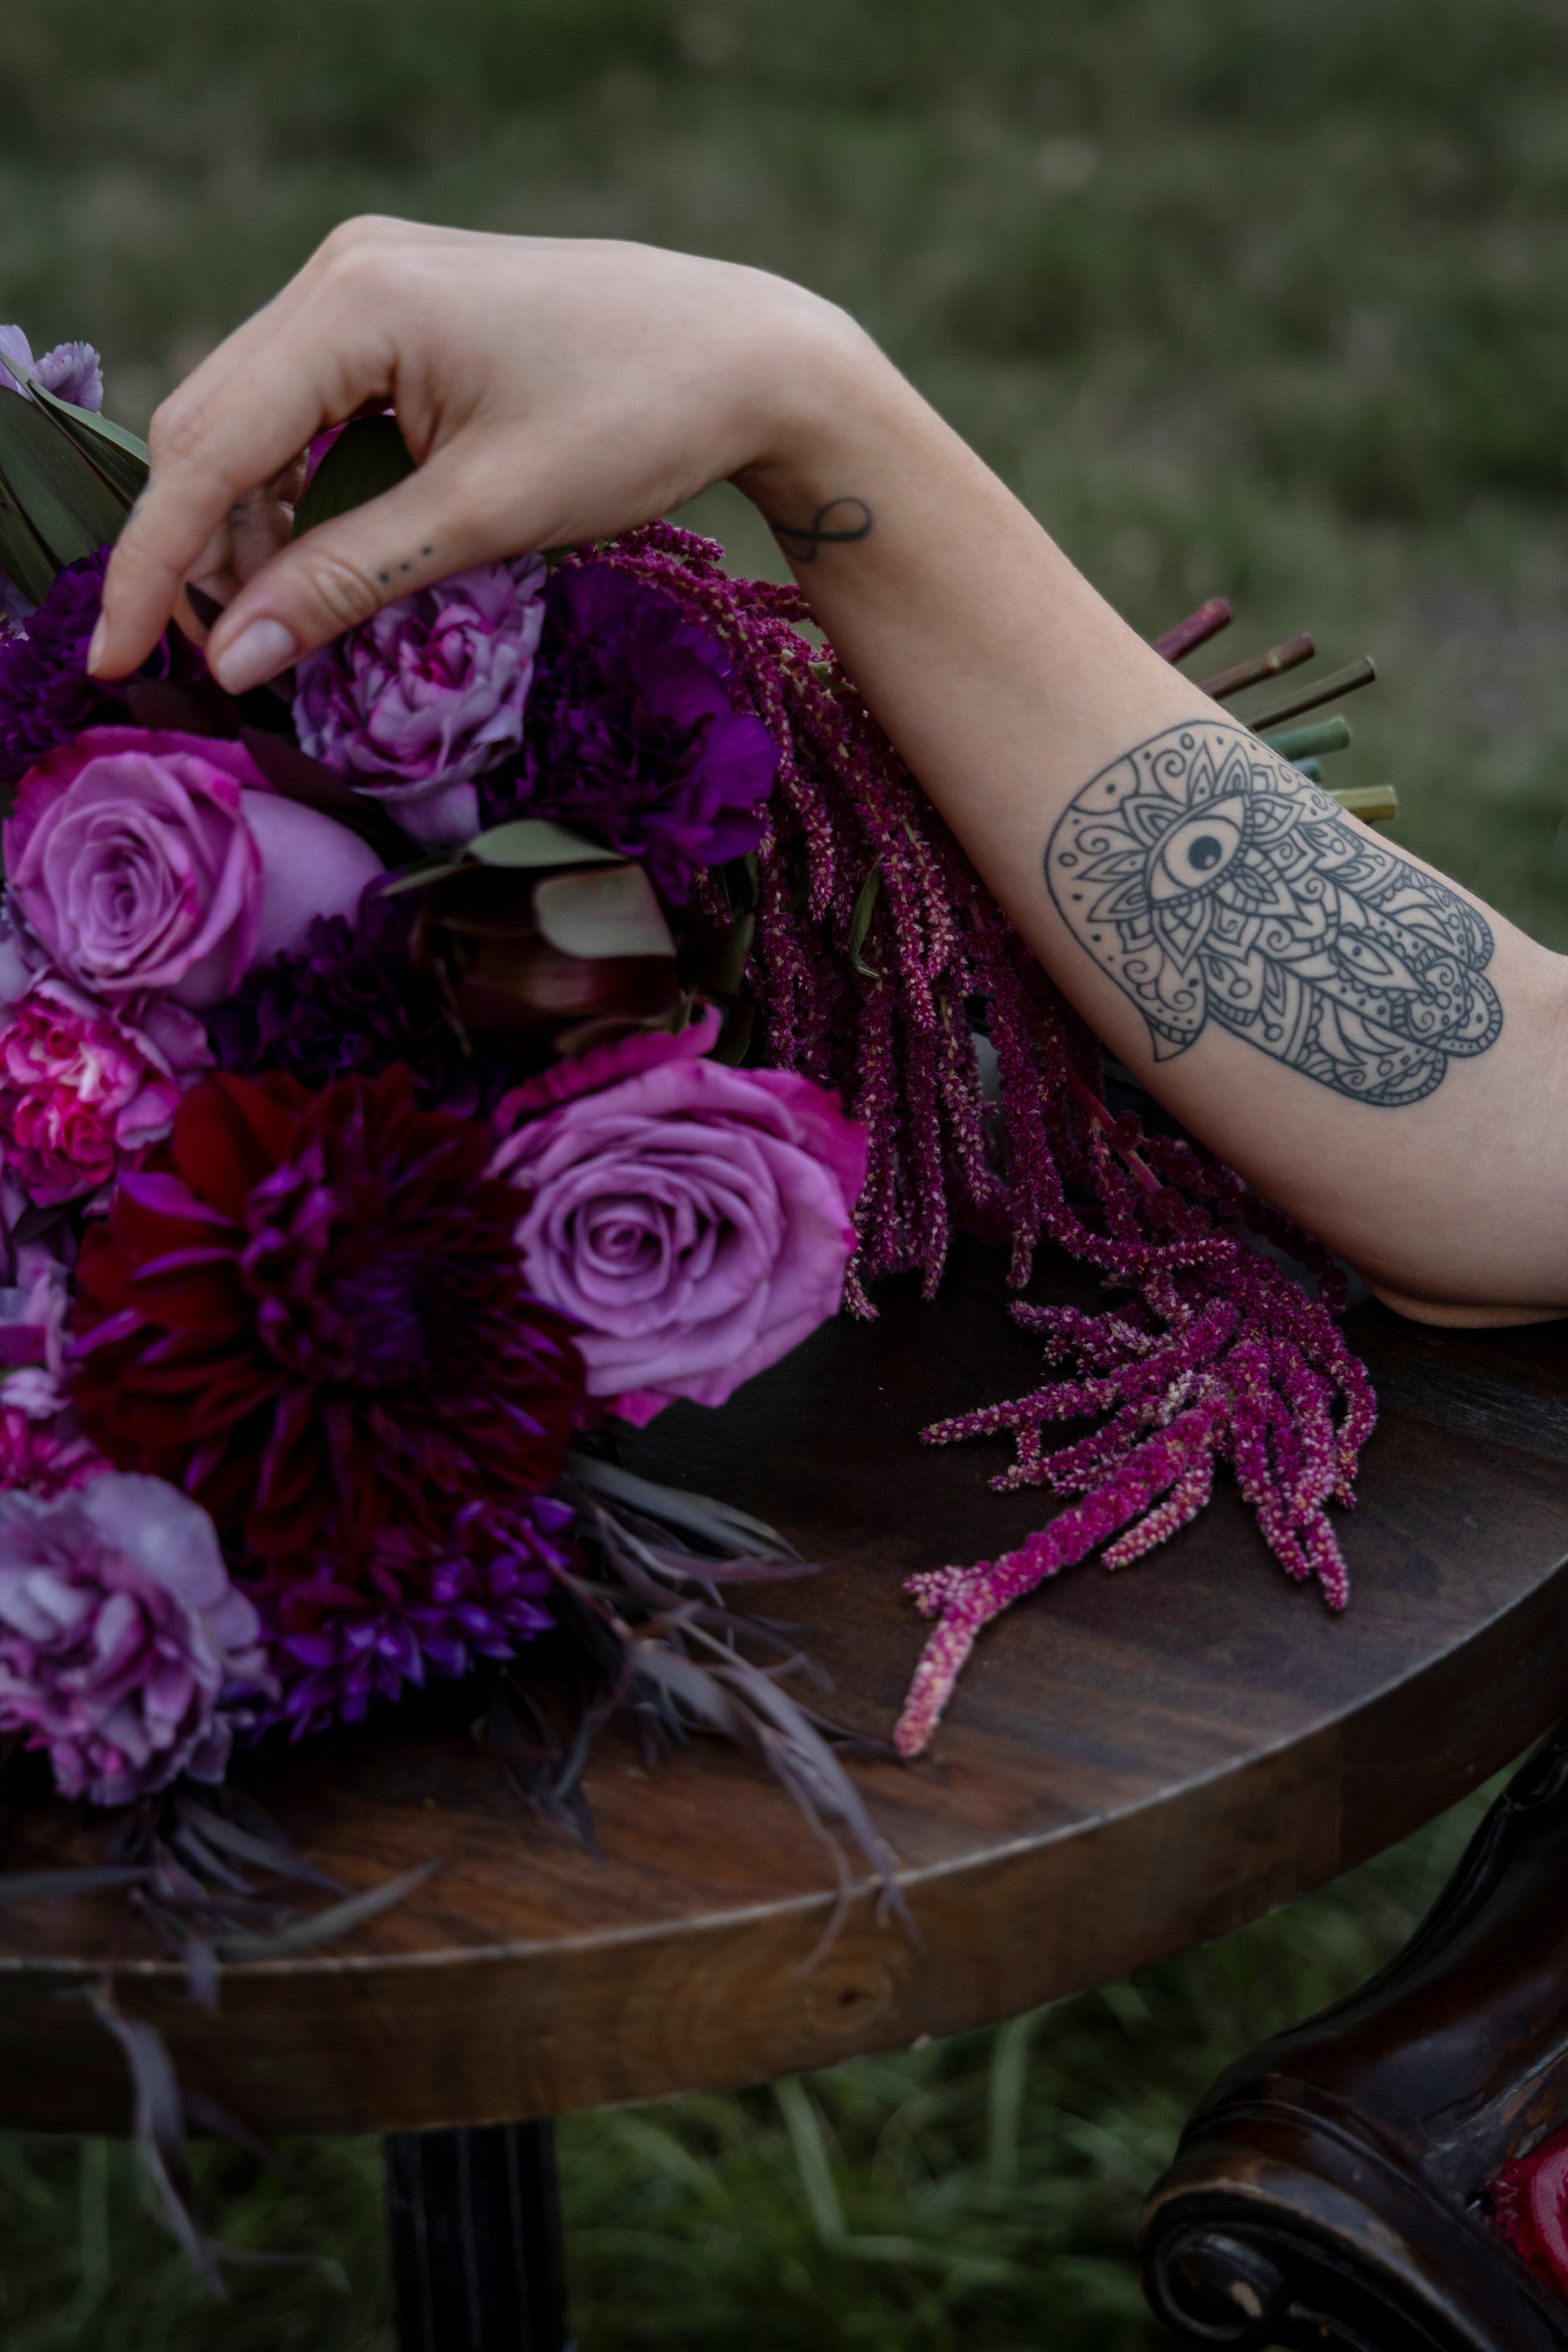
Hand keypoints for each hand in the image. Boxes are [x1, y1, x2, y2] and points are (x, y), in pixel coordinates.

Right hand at [90, 216, 864, 692]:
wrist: (749, 357)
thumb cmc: (637, 423)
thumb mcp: (487, 518)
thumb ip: (351, 581)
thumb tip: (238, 658)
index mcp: (353, 301)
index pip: (206, 448)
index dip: (154, 567)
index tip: (116, 660)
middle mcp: (341, 272)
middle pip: (210, 427)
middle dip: (199, 551)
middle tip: (221, 663)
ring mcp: (368, 282)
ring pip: (252, 422)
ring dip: (250, 528)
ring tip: (285, 626)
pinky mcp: (400, 312)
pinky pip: (308, 409)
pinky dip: (301, 493)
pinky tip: (327, 561)